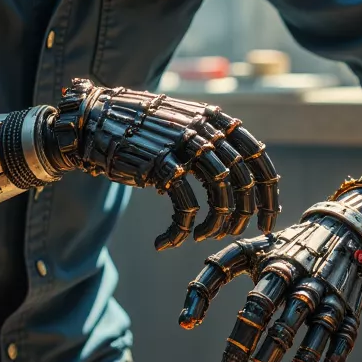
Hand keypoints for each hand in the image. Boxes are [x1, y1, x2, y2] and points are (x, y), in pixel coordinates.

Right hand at [48, 79, 279, 249]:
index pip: (256, 156)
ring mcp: (183, 146)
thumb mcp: (180, 124)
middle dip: (248, 213)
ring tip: (205, 237)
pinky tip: (166, 242)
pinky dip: (181, 232)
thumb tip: (235, 175)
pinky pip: (186, 208)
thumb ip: (207, 140)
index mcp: (213, 119)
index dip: (268, 191)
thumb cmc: (138, 129)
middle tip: (240, 233)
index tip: (269, 218)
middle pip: (242, 179)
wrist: (92, 123)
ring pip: (219, 195)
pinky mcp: (161, 166)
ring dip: (216, 224)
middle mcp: (203, 129)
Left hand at [178, 168, 361, 361]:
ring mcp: (332, 301)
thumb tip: (184, 322)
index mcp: (278, 269)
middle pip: (280, 335)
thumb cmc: (285, 247)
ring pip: (313, 347)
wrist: (346, 230)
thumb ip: (210, 277)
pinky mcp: (352, 316)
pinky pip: (340, 349)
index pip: (252, 315)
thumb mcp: (248, 250)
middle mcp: (307, 285)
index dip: (235, 355)